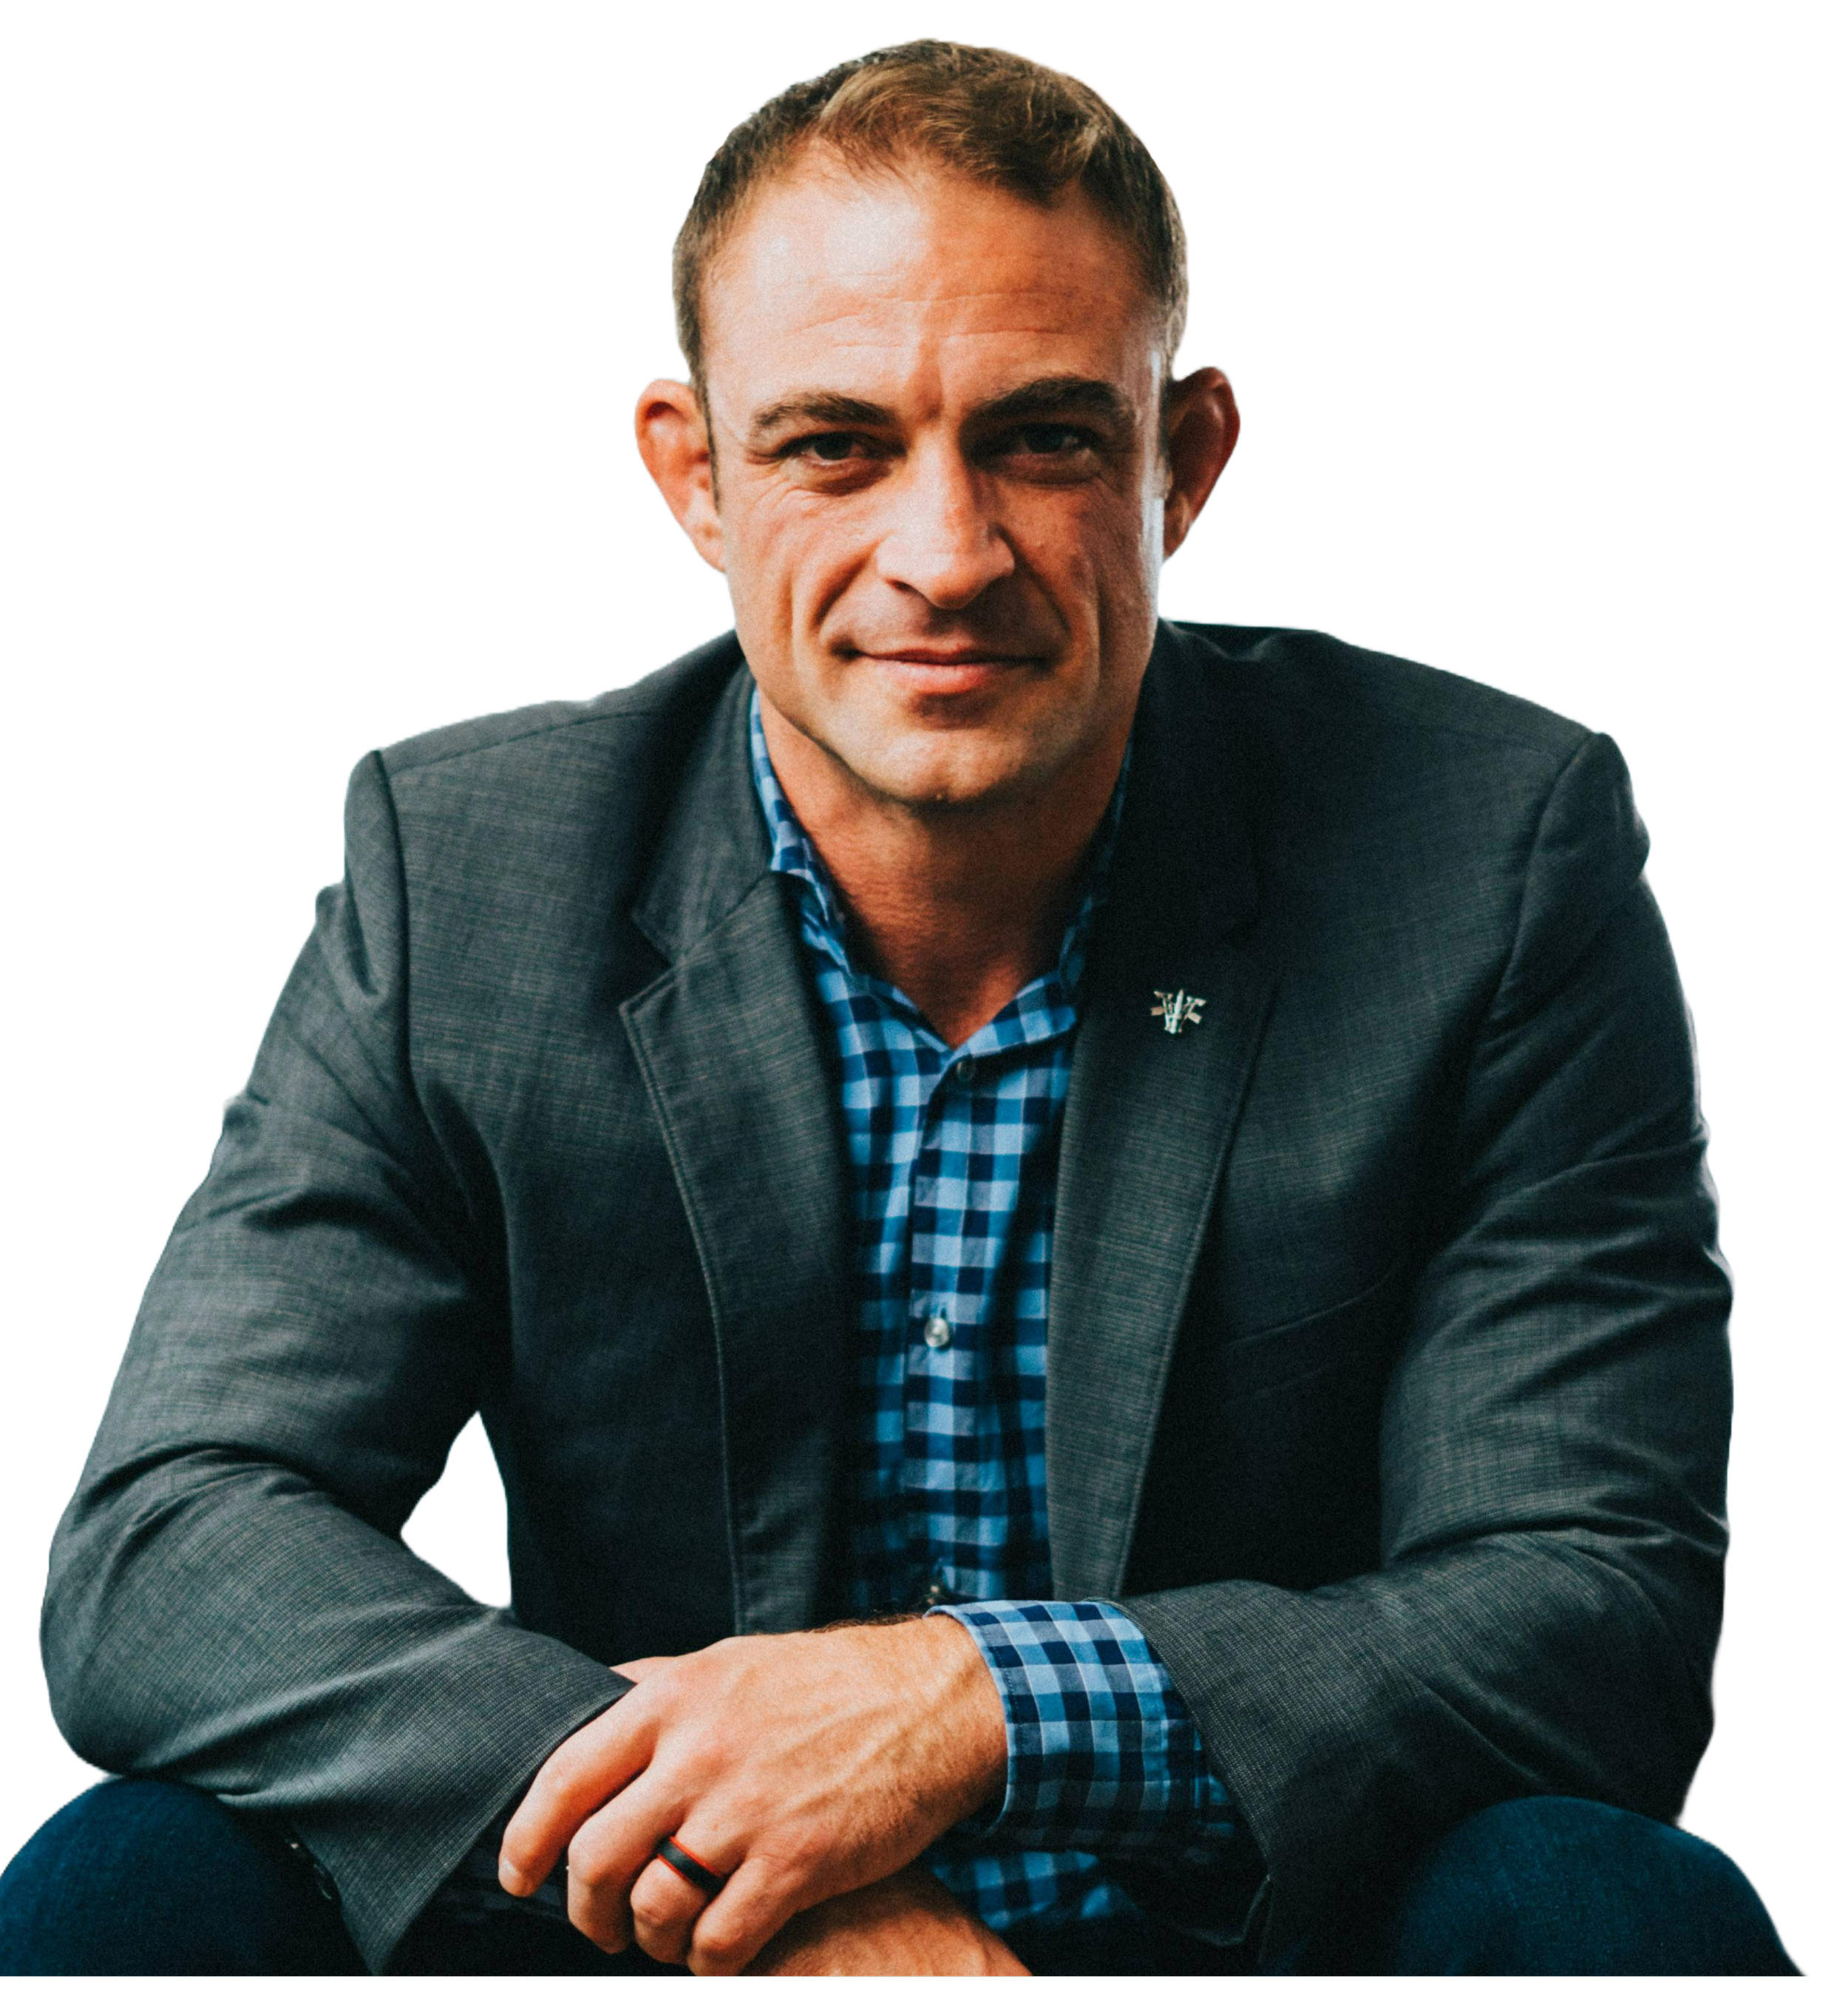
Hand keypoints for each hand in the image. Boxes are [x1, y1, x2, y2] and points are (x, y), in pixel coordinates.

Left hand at [498, 1616, 1006, 1975]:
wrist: (925, 1703)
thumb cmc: (821, 1682)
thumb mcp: (727, 1661)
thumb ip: (656, 1688)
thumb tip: (587, 1703)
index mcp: (674, 1698)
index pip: (563, 1778)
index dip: (524, 1840)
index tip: (517, 1875)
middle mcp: (699, 1753)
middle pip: (596, 1857)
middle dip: (584, 1909)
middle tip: (599, 1922)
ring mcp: (747, 1810)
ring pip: (651, 1909)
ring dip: (646, 1940)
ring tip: (661, 1937)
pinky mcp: (796, 1862)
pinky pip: (718, 1943)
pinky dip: (704, 1964)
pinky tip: (714, 1952)